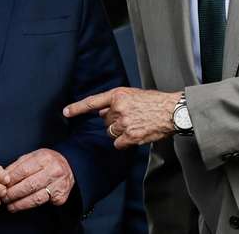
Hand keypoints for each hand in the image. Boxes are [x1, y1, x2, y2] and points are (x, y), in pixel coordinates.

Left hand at [3, 149, 73, 212]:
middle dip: (13, 194)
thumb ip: (18, 165)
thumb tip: (3, 175)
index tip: (2, 186)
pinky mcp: (61, 196)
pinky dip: (32, 205)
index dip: (11, 180)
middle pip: (29, 185)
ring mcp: (59, 184)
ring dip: (20, 204)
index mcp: (44, 158)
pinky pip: (45, 203)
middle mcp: (53, 171)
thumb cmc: (46, 161)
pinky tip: (23, 206)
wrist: (68, 166)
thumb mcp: (33, 156)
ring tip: (10, 206)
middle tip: (4, 198)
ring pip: (36, 198)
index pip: (23, 170)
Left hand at [63, 87, 180, 148]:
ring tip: (134, 125)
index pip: (92, 102)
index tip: (65, 112)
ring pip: (110, 132)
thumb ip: (116, 101)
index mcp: (118, 95)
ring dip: (118, 132)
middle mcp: (118, 108)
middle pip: (104, 121)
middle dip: (113, 121)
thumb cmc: (154, 102)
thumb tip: (101, 112)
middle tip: (129, 118)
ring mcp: (124, 123)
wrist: (172, 111)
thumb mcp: (132, 94)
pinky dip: (124, 142)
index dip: (77, 108)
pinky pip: (118, 143)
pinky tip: (135, 135)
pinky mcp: (131, 136)